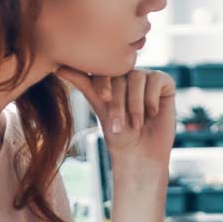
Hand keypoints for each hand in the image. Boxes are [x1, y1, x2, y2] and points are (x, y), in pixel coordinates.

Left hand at [58, 66, 175, 173]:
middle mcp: (130, 74)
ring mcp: (148, 77)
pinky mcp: (165, 84)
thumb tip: (57, 67)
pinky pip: (157, 80)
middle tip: (118, 124)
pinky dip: (151, 98)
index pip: (105, 69)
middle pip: (121, 74)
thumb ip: (83, 83)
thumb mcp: (98, 106)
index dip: (103, 83)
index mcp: (113, 77)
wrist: (140, 154)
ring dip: (135, 104)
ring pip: (138, 77)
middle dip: (118, 101)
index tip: (103, 100)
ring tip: (135, 124)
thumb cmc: (118, 135)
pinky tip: (152, 113)